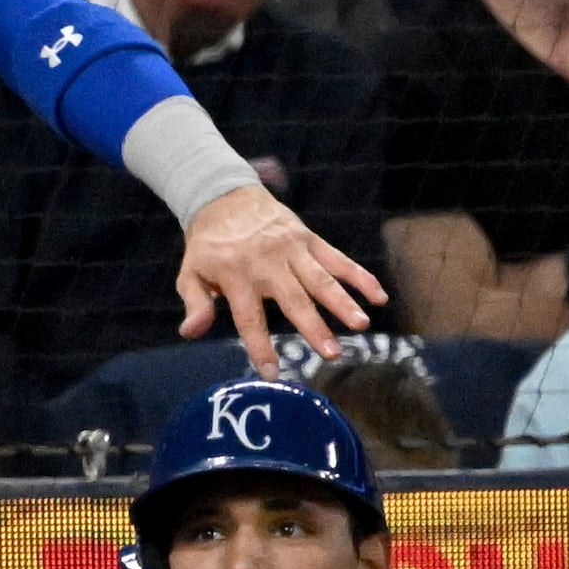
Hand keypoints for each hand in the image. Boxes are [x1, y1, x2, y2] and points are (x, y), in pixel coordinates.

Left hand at [177, 181, 384, 369]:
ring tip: (361, 325)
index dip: (260, 346)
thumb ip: (195, 303)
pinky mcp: (309, 239)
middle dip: (314, 327)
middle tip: (332, 354)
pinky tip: (379, 296)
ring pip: (321, 279)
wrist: (225, 196)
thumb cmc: (209, 244)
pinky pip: (338, 258)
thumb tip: (190, 333)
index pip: (249, 318)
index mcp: (236, 275)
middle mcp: (267, 263)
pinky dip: (360, 276)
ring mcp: (292, 249)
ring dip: (343, 302)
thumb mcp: (190, 272)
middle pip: (294, 300)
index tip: (273, 373)